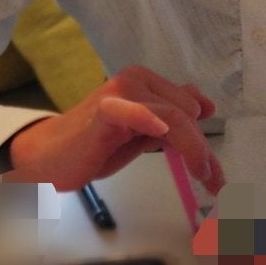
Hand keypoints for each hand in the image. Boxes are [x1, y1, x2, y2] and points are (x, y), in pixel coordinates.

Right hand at [3, 66, 223, 192]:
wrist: (48, 158)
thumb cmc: (95, 146)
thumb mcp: (141, 132)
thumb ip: (170, 116)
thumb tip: (205, 104)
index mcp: (145, 82)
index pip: (188, 109)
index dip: (206, 141)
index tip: (217, 175)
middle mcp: (135, 81)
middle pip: (185, 114)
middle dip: (204, 151)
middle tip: (216, 183)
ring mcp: (120, 94)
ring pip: (173, 116)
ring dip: (193, 148)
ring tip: (203, 175)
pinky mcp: (105, 112)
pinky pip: (132, 111)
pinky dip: (149, 118)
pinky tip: (161, 129)